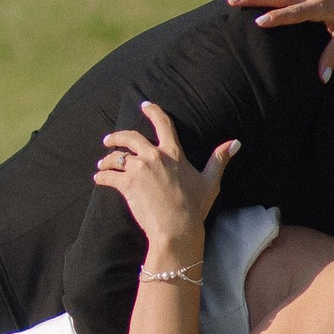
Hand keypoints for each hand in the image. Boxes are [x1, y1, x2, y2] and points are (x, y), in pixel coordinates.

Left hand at [94, 101, 237, 267]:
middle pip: (130, 137)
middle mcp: (154, 156)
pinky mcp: (127, 185)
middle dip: (116, 136)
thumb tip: (235, 142)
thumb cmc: (194, 207)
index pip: (163, 124)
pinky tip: (98, 178)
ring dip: (107, 159)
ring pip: (116, 157)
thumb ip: (219, 159)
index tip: (144, 105)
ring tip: (102, 163)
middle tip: (108, 140)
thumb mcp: (211, 181)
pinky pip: (109, 176)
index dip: (152, 111)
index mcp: (173, 153)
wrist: (177, 228)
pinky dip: (101, 176)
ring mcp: (138, 170)